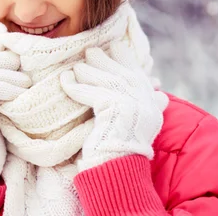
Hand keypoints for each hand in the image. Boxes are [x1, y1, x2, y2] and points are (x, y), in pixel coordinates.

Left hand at [60, 41, 168, 171]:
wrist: (117, 170)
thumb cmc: (118, 148)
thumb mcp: (132, 121)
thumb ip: (137, 102)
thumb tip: (152, 89)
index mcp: (151, 102)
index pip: (137, 71)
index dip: (123, 57)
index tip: (112, 47)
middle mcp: (146, 101)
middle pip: (121, 72)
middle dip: (104, 60)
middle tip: (89, 51)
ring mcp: (133, 104)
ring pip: (106, 79)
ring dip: (87, 72)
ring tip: (74, 68)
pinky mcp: (116, 109)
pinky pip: (92, 92)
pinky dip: (76, 87)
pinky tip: (65, 81)